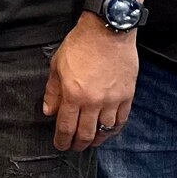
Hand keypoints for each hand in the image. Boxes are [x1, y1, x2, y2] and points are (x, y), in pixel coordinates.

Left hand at [42, 15, 138, 151]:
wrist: (108, 31)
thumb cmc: (80, 45)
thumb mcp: (57, 65)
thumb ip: (52, 91)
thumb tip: (49, 111)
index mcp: (73, 95)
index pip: (66, 127)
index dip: (62, 140)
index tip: (60, 145)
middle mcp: (93, 102)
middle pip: (86, 133)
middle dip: (78, 144)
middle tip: (75, 147)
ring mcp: (112, 100)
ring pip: (105, 130)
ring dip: (97, 139)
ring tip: (92, 141)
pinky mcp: (127, 95)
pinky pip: (121, 120)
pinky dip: (114, 129)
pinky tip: (108, 131)